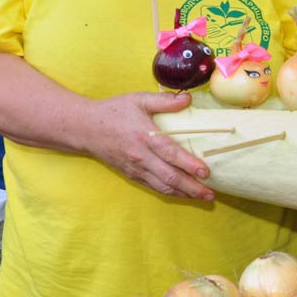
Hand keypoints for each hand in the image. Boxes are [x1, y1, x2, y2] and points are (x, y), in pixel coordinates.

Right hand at [87, 91, 215, 200]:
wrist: (85, 129)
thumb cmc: (114, 111)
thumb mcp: (138, 100)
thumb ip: (164, 100)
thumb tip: (188, 98)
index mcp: (144, 136)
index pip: (169, 153)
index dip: (188, 163)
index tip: (205, 171)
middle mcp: (141, 157)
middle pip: (169, 176)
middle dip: (192, 187)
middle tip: (211, 193)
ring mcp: (136, 169)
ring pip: (163, 186)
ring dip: (185, 194)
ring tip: (204, 197)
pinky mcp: (132, 175)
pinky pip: (154, 187)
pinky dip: (172, 193)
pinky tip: (185, 194)